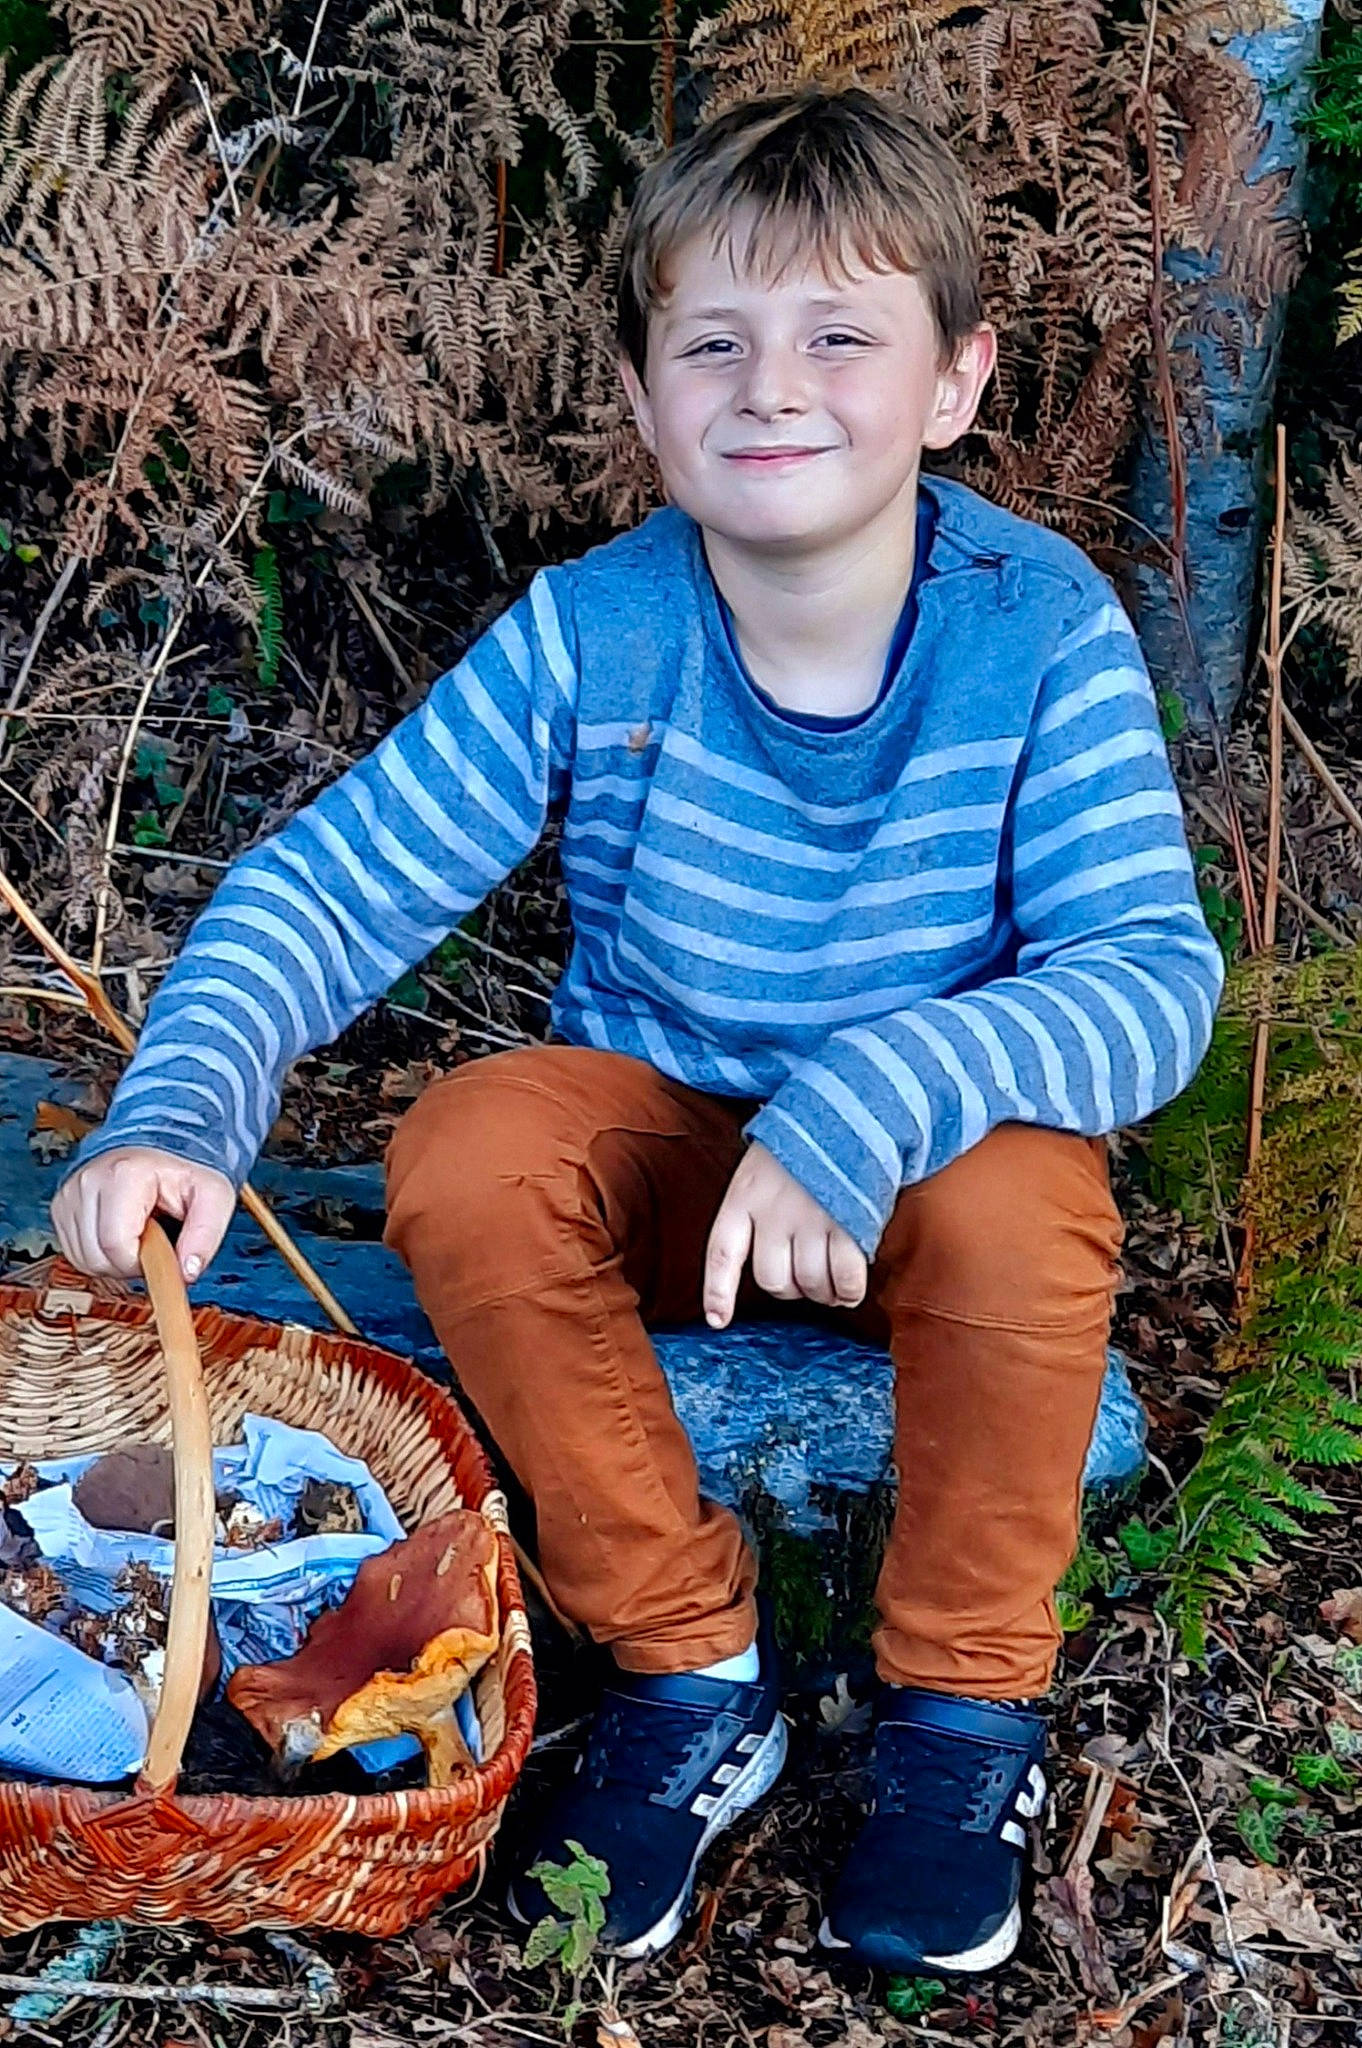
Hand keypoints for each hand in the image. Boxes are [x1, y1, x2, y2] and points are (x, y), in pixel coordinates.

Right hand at [52, 1147, 235, 1283]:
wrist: (162, 1148)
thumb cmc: (185, 1172)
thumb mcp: (213, 1198)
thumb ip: (206, 1235)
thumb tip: (187, 1272)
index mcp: (124, 1174)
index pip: (116, 1245)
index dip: (140, 1262)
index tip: (160, 1250)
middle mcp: (90, 1180)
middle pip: (96, 1257)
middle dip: (128, 1264)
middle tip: (152, 1242)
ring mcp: (71, 1193)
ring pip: (83, 1259)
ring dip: (112, 1261)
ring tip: (137, 1236)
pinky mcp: (62, 1206)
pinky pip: (74, 1253)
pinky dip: (98, 1254)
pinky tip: (119, 1235)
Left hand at [703, 1141, 867, 1330]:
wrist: (851, 1108)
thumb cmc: (805, 1146)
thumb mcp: (762, 1167)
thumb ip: (756, 1208)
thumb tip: (773, 1263)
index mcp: (744, 1195)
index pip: (722, 1252)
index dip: (718, 1291)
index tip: (718, 1321)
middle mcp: (773, 1211)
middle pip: (774, 1281)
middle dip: (792, 1290)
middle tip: (806, 1280)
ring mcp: (811, 1218)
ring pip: (810, 1284)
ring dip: (823, 1293)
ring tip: (832, 1285)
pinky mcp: (850, 1222)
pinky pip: (846, 1277)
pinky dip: (849, 1290)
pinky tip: (851, 1288)